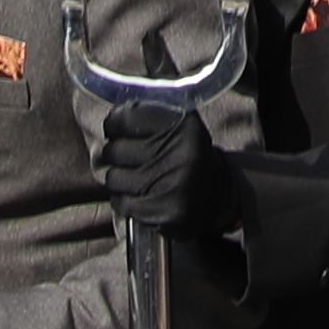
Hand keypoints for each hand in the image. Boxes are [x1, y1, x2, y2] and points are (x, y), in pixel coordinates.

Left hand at [97, 99, 242, 239]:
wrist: (218, 195)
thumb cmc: (187, 157)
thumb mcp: (179, 128)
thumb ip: (147, 118)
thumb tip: (109, 125)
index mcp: (183, 125)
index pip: (125, 118)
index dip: (115, 126)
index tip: (119, 132)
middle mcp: (180, 152)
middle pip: (115, 149)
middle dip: (117, 155)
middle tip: (133, 160)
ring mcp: (173, 184)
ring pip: (114, 178)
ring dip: (120, 180)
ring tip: (139, 180)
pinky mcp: (165, 211)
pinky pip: (122, 202)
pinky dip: (125, 200)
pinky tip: (141, 197)